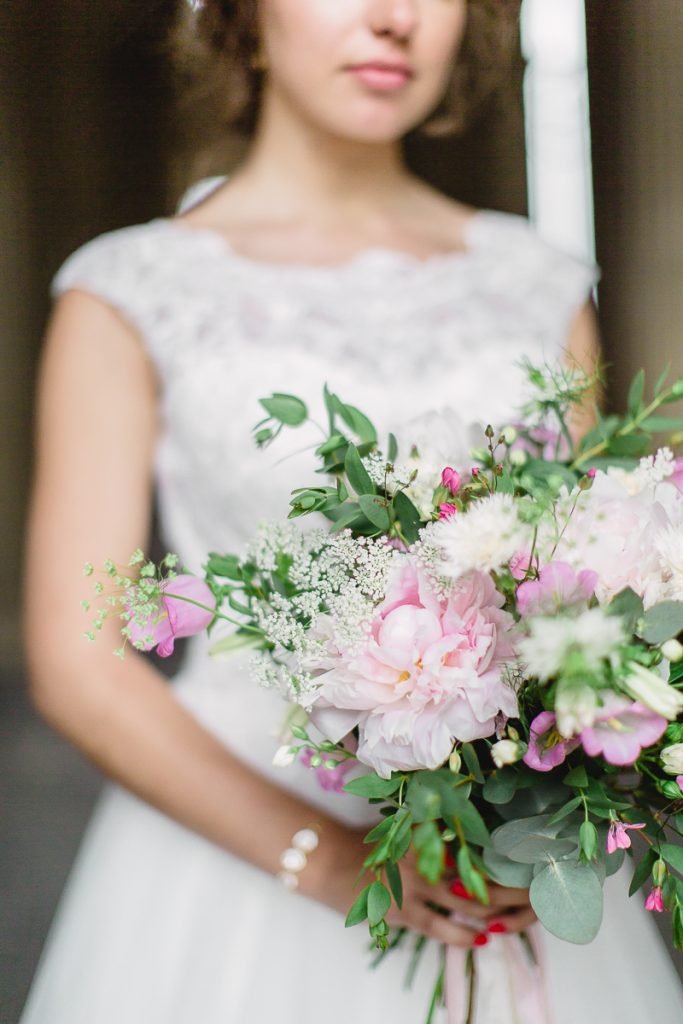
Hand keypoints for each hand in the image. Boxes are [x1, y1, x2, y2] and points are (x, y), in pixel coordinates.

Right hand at [301, 824, 534, 947]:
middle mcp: (427, 860)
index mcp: (429, 834)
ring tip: (516, 921)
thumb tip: (469, 831)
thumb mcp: (402, 827)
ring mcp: (415, 888)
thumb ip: (433, 829)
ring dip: (495, 916)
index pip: (478, 850)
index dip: (508, 862)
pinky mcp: (403, 912)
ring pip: (468, 906)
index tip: (533, 868)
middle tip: (537, 901)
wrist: (328, 859)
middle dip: (513, 894)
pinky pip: (441, 928)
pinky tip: (481, 938)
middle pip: (482, 881)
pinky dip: (463, 935)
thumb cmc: (368, 840)